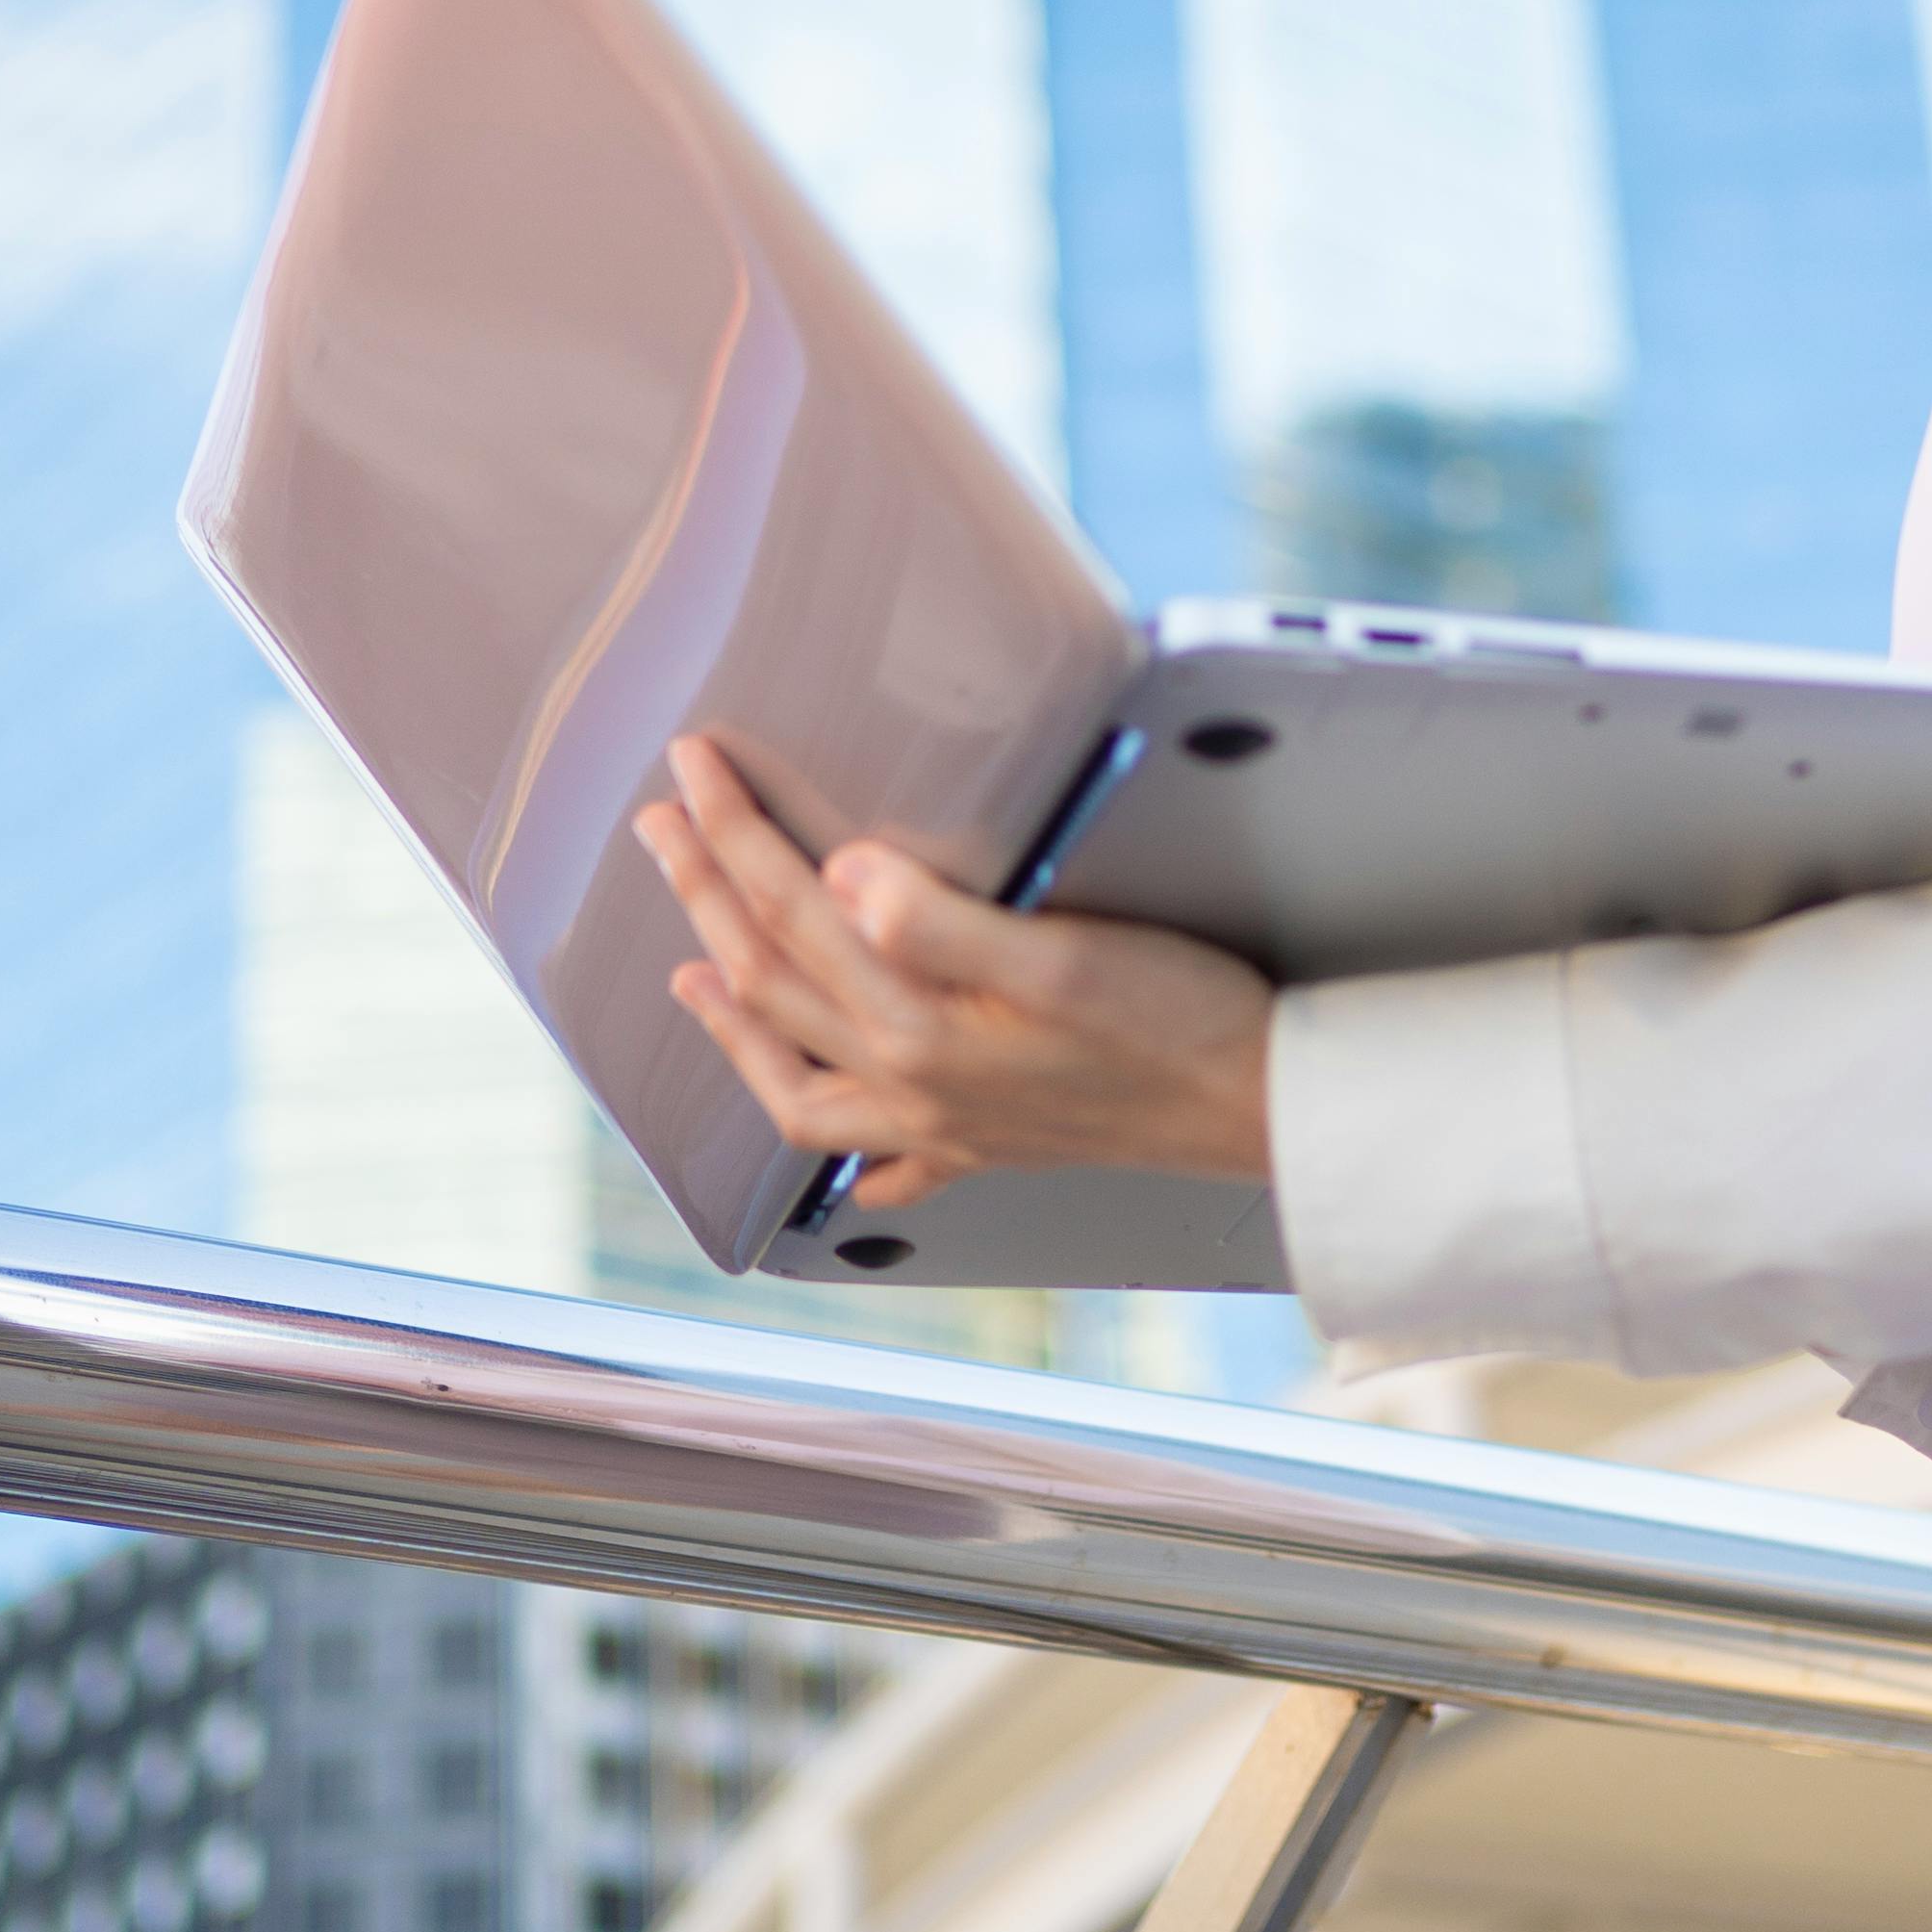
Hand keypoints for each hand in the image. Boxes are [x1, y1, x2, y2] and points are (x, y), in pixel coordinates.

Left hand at [630, 735, 1275, 1211]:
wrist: (1271, 1113)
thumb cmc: (1183, 1026)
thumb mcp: (1068, 956)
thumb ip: (942, 921)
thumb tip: (840, 875)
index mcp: (921, 1027)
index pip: (795, 909)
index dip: (735, 833)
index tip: (694, 768)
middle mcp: (916, 1087)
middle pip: (775, 982)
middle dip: (707, 897)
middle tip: (660, 827)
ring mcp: (947, 1125)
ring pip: (802, 1080)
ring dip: (735, 1023)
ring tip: (691, 978)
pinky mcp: (995, 1145)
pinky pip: (889, 1163)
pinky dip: (845, 1158)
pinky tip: (839, 1163)